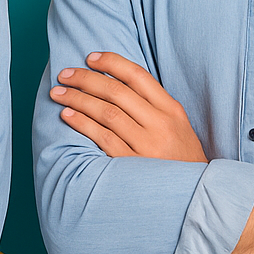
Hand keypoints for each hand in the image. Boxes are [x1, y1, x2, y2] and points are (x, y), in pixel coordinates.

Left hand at [49, 51, 206, 161]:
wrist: (195, 195)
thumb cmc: (180, 157)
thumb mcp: (178, 125)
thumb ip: (153, 104)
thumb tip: (116, 82)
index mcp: (171, 109)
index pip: (137, 76)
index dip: (111, 63)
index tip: (90, 58)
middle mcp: (160, 124)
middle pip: (117, 92)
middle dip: (86, 79)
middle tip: (65, 74)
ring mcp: (147, 146)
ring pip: (107, 113)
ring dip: (78, 100)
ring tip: (58, 93)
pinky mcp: (132, 166)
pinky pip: (103, 139)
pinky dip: (83, 124)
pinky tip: (67, 116)